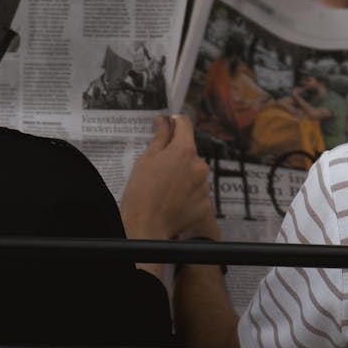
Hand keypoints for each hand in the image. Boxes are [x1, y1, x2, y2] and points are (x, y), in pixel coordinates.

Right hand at [121, 115, 212, 240]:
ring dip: (184, 176)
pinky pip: (197, 192)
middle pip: (190, 152)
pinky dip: (188, 194)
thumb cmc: (141, 192)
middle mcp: (200, 165)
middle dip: (177, 156)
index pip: (185, 126)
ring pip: (195, 173)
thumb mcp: (146, 160)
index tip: (170, 124)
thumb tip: (164, 121)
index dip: (176, 123)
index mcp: (184, 150)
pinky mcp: (206, 203)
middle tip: (159, 168)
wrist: (147, 227)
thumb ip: (160, 138)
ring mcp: (205, 185)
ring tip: (164, 189)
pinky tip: (173, 200)